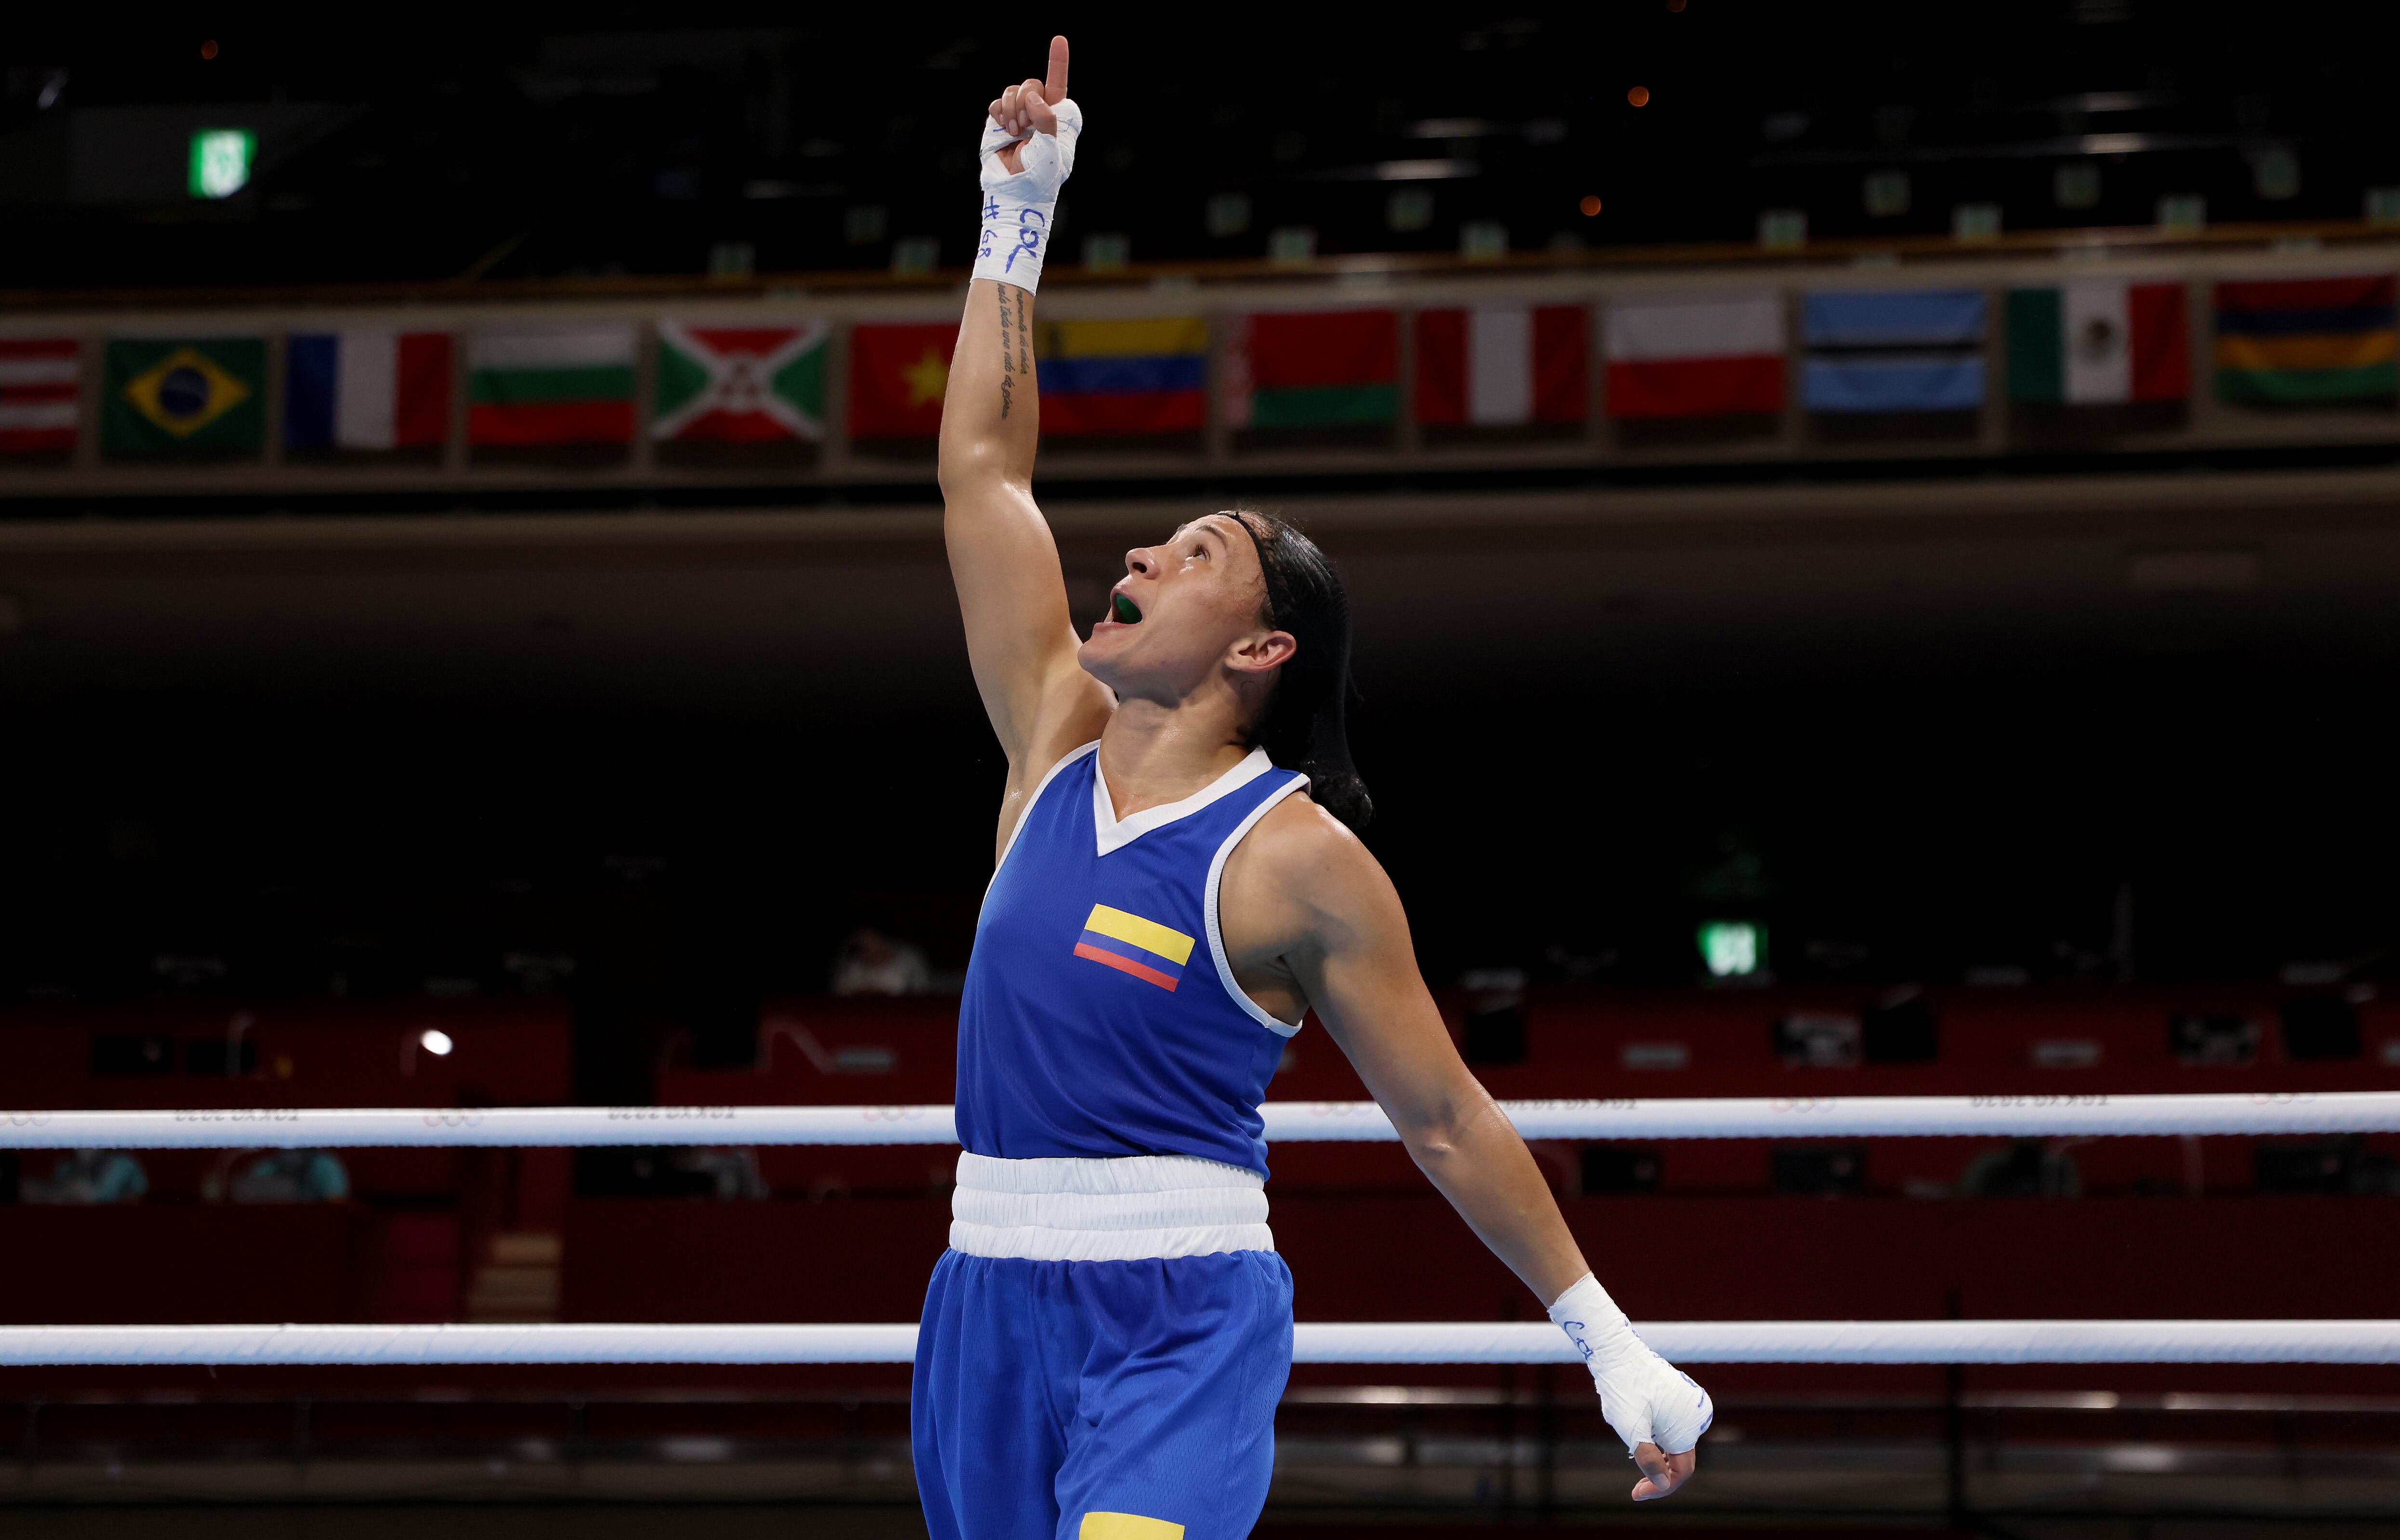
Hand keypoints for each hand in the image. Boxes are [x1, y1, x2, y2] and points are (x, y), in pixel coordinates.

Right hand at [985, 35, 1068, 174]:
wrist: (1013, 187)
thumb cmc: (1039, 173)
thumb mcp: (1050, 147)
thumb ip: (1046, 118)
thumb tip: (1032, 95)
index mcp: (1056, 114)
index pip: (1058, 83)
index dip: (1057, 61)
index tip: (1059, 39)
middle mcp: (1037, 110)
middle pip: (1031, 84)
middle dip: (1025, 103)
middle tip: (1023, 128)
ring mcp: (1017, 113)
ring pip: (1011, 91)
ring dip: (1011, 110)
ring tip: (1013, 133)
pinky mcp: (999, 119)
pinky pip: (995, 103)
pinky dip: (998, 114)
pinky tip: (1003, 130)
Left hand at [1589, 1344, 1709, 1501]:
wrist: (1618, 1352)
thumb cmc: (1622, 1388)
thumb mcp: (1631, 1428)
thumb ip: (1648, 1459)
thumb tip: (1664, 1485)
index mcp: (1689, 1426)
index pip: (1682, 1471)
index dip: (1660, 1487)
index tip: (1636, 1493)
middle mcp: (1697, 1415)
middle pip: (1678, 1458)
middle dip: (1655, 1468)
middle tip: (1631, 1471)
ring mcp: (1691, 1405)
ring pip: (1674, 1443)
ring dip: (1655, 1451)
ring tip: (1629, 1434)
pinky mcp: (1681, 1397)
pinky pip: (1672, 1427)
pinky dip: (1656, 1436)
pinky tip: (1637, 1425)